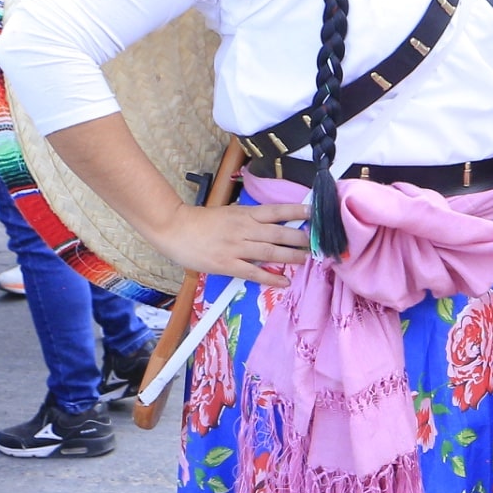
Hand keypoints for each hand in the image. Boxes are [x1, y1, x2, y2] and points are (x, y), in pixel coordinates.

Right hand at [148, 200, 310, 283]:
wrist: (175, 229)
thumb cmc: (202, 222)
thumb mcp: (229, 213)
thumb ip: (250, 219)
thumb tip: (273, 224)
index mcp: (245, 214)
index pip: (277, 211)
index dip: (297, 212)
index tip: (315, 213)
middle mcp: (244, 229)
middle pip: (279, 233)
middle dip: (301, 238)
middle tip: (317, 242)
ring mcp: (236, 247)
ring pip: (271, 252)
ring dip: (292, 256)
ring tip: (307, 259)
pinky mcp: (227, 264)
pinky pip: (254, 272)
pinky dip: (270, 277)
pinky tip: (284, 281)